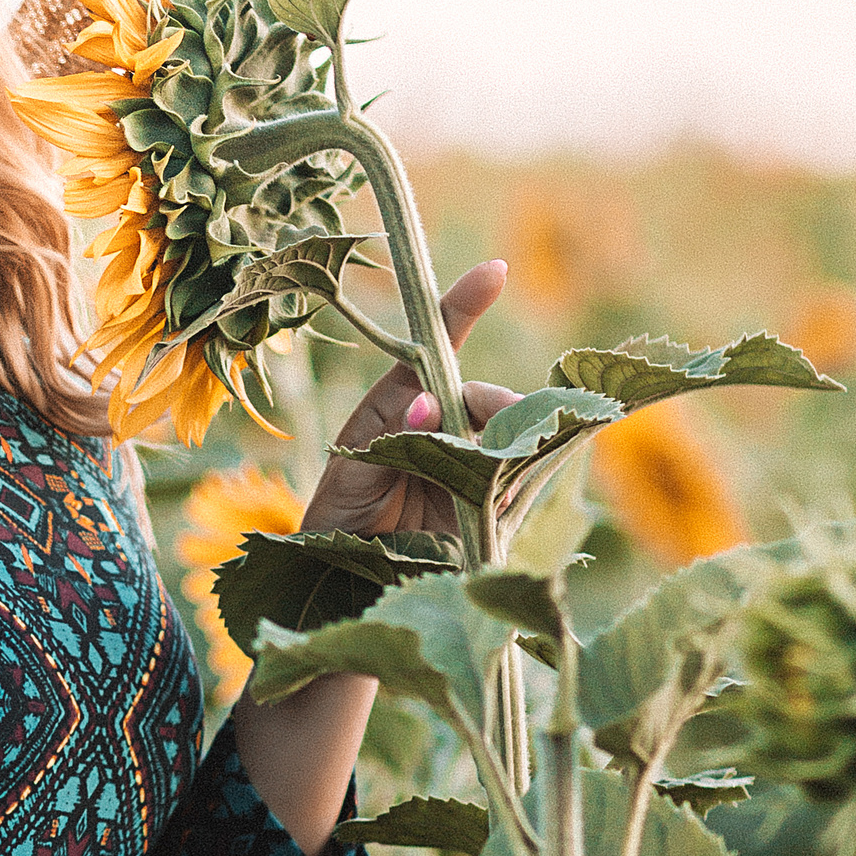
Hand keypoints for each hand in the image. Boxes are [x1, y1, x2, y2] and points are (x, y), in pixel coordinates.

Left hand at [303, 260, 513, 540]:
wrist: (345, 583)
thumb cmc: (337, 520)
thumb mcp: (352, 473)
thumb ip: (388, 437)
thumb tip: (427, 405)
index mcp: (398, 406)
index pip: (433, 350)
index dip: (460, 308)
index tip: (494, 272)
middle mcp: (438, 427)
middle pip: (481, 396)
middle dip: (495, 403)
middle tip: (495, 425)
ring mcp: (466, 462)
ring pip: (508, 433)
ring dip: (511, 442)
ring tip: (496, 468)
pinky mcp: (488, 503)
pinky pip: (517, 478)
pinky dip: (519, 478)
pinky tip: (505, 495)